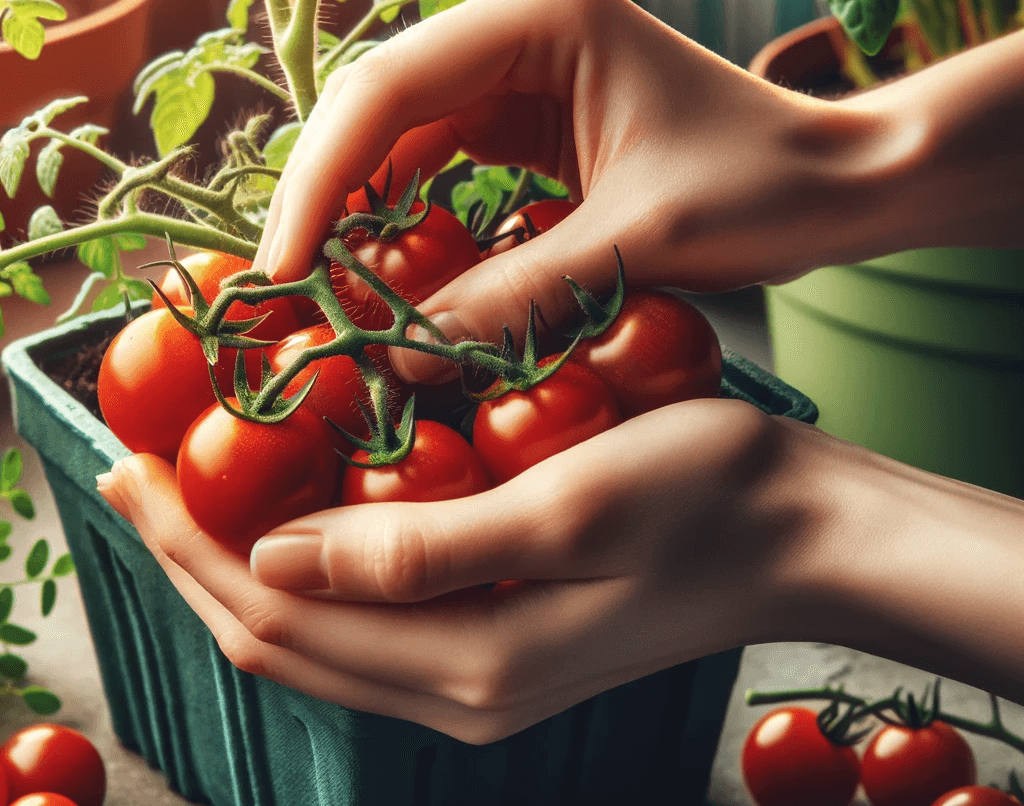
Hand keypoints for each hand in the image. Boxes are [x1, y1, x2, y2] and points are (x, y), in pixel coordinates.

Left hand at [95, 399, 822, 743]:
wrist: (798, 529)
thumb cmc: (702, 496)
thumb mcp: (565, 510)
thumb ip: (422, 547)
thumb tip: (276, 552)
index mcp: (467, 664)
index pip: (278, 613)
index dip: (191, 543)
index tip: (131, 468)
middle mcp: (459, 686)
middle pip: (282, 633)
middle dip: (194, 556)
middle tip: (133, 472)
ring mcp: (480, 667)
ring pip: (318, 625)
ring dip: (245, 557)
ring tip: (194, 488)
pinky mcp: (502, 633)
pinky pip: (370, 609)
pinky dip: (313, 559)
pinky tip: (302, 502)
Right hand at [256, 0, 907, 381]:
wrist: (833, 179)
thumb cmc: (761, 188)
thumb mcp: (632, 243)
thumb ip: (509, 298)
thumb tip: (395, 356)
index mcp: (539, 13)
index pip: (386, 92)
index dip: (320, 184)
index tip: (283, 271)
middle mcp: (513, 19)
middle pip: (376, 107)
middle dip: (326, 198)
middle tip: (287, 290)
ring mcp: (516, 62)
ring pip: (398, 136)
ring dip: (359, 211)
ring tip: (323, 290)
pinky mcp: (526, 108)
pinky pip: (440, 160)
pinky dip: (408, 216)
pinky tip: (388, 269)